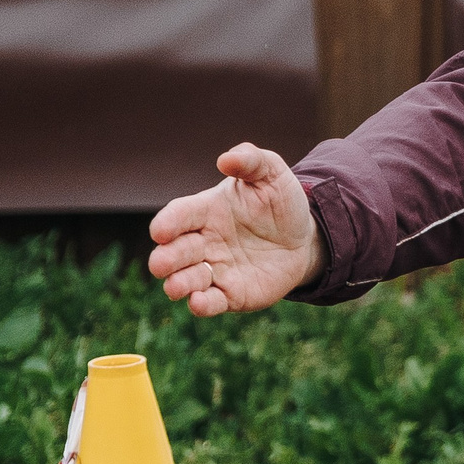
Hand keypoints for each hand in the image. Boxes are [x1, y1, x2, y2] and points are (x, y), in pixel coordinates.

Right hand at [147, 143, 324, 317]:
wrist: (303, 237)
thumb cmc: (280, 202)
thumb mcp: (271, 174)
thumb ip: (251, 161)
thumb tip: (226, 159)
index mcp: (206, 210)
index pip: (180, 215)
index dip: (168, 222)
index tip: (161, 231)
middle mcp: (203, 242)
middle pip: (176, 251)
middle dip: (166, 258)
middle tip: (160, 264)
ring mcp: (215, 269)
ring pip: (187, 279)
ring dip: (179, 284)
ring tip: (176, 287)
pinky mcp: (231, 294)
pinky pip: (211, 302)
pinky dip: (201, 304)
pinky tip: (198, 303)